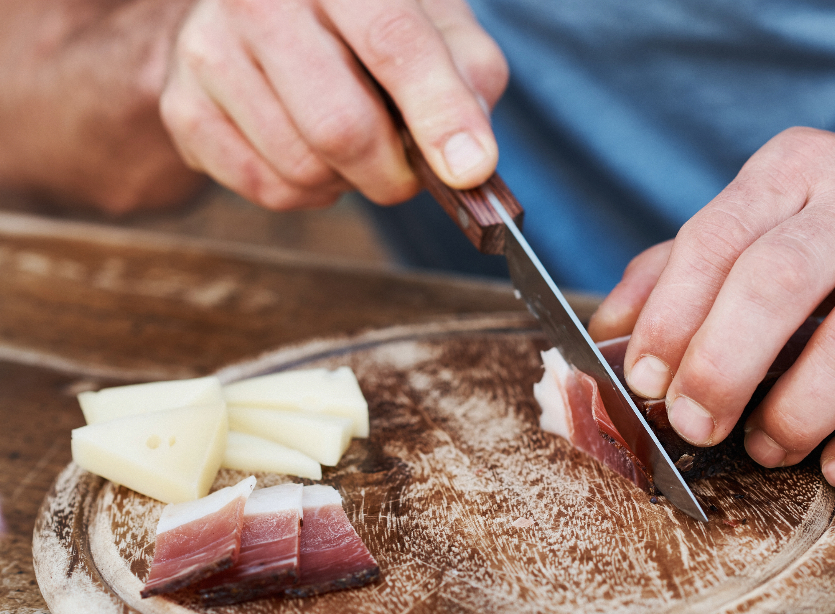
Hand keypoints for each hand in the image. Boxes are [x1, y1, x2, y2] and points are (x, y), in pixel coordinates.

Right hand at [159, 0, 506, 209]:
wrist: (282, 7)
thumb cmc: (376, 18)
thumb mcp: (438, 23)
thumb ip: (468, 76)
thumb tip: (468, 158)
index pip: (392, 43)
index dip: (438, 114)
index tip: (469, 170)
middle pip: (339, 126)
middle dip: (393, 172)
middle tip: (409, 170)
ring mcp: (208, 49)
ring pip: (302, 167)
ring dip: (350, 182)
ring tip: (356, 145)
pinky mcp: (183, 106)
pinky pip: (266, 189)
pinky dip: (309, 192)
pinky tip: (313, 151)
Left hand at [590, 127, 834, 486]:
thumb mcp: (772, 209)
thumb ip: (685, 261)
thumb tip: (611, 328)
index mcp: (797, 170)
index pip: (714, 241)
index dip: (670, 320)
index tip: (644, 380)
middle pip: (775, 287)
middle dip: (719, 370)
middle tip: (694, 424)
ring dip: (794, 416)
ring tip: (767, 446)